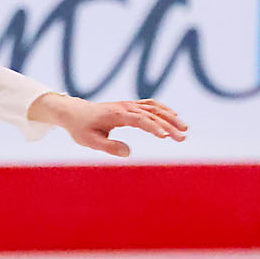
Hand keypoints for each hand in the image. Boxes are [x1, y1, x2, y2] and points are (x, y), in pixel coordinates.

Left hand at [33, 93, 188, 157]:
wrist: (74, 113)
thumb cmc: (81, 128)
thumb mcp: (90, 141)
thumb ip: (109, 147)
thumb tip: (128, 153)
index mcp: (116, 115)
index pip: (140, 119)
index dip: (153, 127)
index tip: (165, 137)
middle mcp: (126, 107)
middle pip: (152, 114)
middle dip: (169, 125)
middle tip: (183, 138)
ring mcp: (129, 105)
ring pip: (155, 108)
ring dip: (171, 118)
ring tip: (185, 130)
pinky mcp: (131, 106)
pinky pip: (151, 105)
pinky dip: (164, 110)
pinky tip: (175, 118)